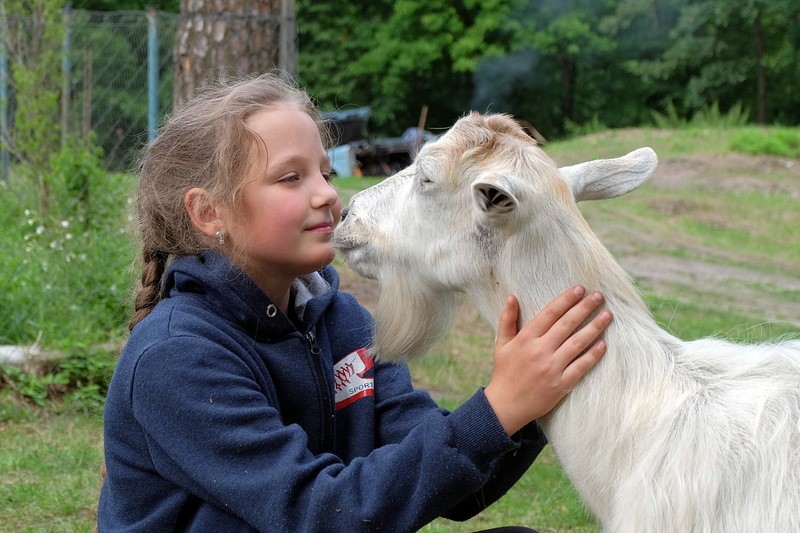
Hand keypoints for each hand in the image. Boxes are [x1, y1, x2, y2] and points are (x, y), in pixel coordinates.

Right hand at [484, 286, 611, 434]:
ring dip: (594, 327)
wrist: (506, 405)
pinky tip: (603, 344)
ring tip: (607, 315)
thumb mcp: (501, 344)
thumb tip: (512, 297)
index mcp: (526, 338)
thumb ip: (507, 320)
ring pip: (577, 343)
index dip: (566, 299)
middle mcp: (540, 350)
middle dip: (584, 308)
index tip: (579, 289)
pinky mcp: (560, 384)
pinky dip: (593, 355)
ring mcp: (552, 367)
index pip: (550, 313)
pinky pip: (581, 366)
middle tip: (599, 296)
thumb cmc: (504, 372)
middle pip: (567, 324)